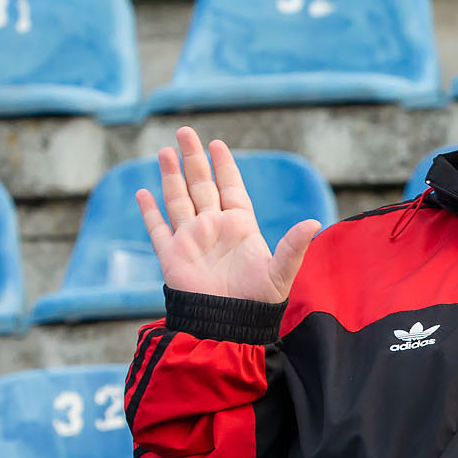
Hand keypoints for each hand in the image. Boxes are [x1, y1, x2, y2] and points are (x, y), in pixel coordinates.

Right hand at [134, 127, 320, 304]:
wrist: (230, 327)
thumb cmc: (258, 302)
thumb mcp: (280, 271)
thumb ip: (294, 246)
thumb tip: (314, 222)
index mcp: (240, 226)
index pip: (230, 187)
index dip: (224, 166)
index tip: (217, 143)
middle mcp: (214, 228)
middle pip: (201, 185)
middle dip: (193, 158)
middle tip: (185, 131)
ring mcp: (191, 240)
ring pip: (178, 200)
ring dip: (171, 176)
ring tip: (165, 150)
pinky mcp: (172, 257)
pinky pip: (158, 230)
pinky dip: (150, 212)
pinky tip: (143, 192)